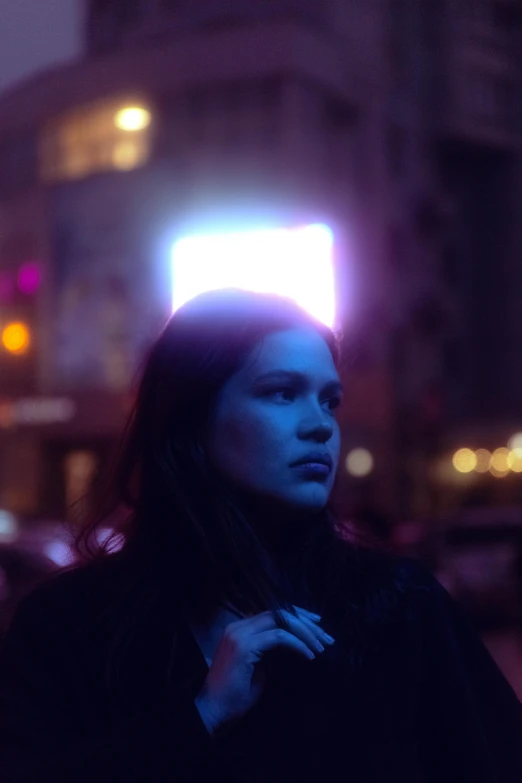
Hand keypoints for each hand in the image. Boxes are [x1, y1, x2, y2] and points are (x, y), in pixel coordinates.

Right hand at [194, 606, 334, 733]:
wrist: (215, 711)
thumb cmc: (236, 695)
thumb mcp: (259, 667)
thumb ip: (272, 651)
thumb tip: (295, 644)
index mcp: (241, 628)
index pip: (274, 613)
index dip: (298, 616)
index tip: (318, 625)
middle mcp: (239, 626)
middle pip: (280, 613)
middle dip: (307, 623)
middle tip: (326, 637)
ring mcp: (240, 634)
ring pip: (281, 621)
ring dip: (305, 633)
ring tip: (321, 648)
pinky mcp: (244, 646)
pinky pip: (278, 638)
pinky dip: (297, 644)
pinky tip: (309, 656)